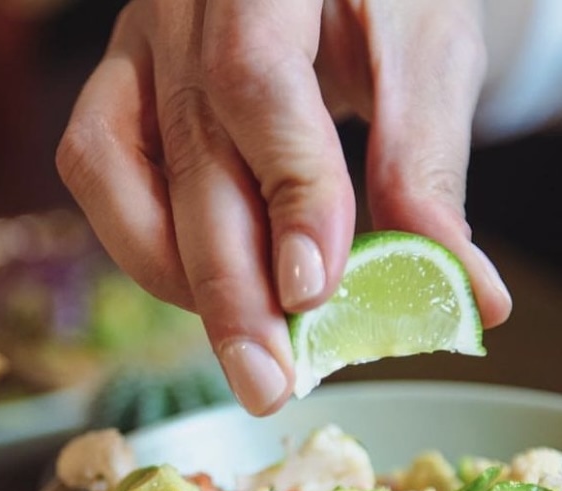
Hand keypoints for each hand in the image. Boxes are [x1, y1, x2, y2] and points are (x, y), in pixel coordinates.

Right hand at [57, 0, 511, 416]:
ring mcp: (134, 41)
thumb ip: (430, 169)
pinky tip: (204, 290)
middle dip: (230, 285)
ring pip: (111, 169)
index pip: (257, 79)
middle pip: (187, 150)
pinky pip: (96, 169)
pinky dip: (144, 244)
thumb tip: (465, 296)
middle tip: (269, 382)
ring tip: (248, 346)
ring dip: (179, 276)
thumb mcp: (429, 55)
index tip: (314, 291)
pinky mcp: (115, 83)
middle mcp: (180, 1)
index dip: (285, 190)